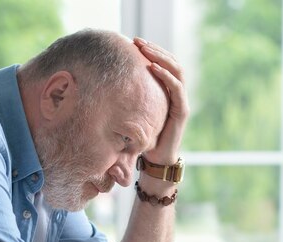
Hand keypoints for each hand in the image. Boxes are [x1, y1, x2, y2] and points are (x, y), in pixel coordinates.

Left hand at [134, 37, 188, 164]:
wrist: (156, 160)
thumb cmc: (142, 138)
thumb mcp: (132, 114)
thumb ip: (125, 100)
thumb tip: (100, 84)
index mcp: (167, 92)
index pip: (164, 64)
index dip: (151, 51)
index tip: (133, 42)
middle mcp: (176, 94)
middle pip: (172, 63)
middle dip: (155, 49)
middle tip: (137, 41)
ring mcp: (181, 102)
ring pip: (177, 71)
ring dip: (161, 57)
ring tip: (145, 49)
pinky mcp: (182, 111)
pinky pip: (177, 89)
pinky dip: (166, 76)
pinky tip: (153, 68)